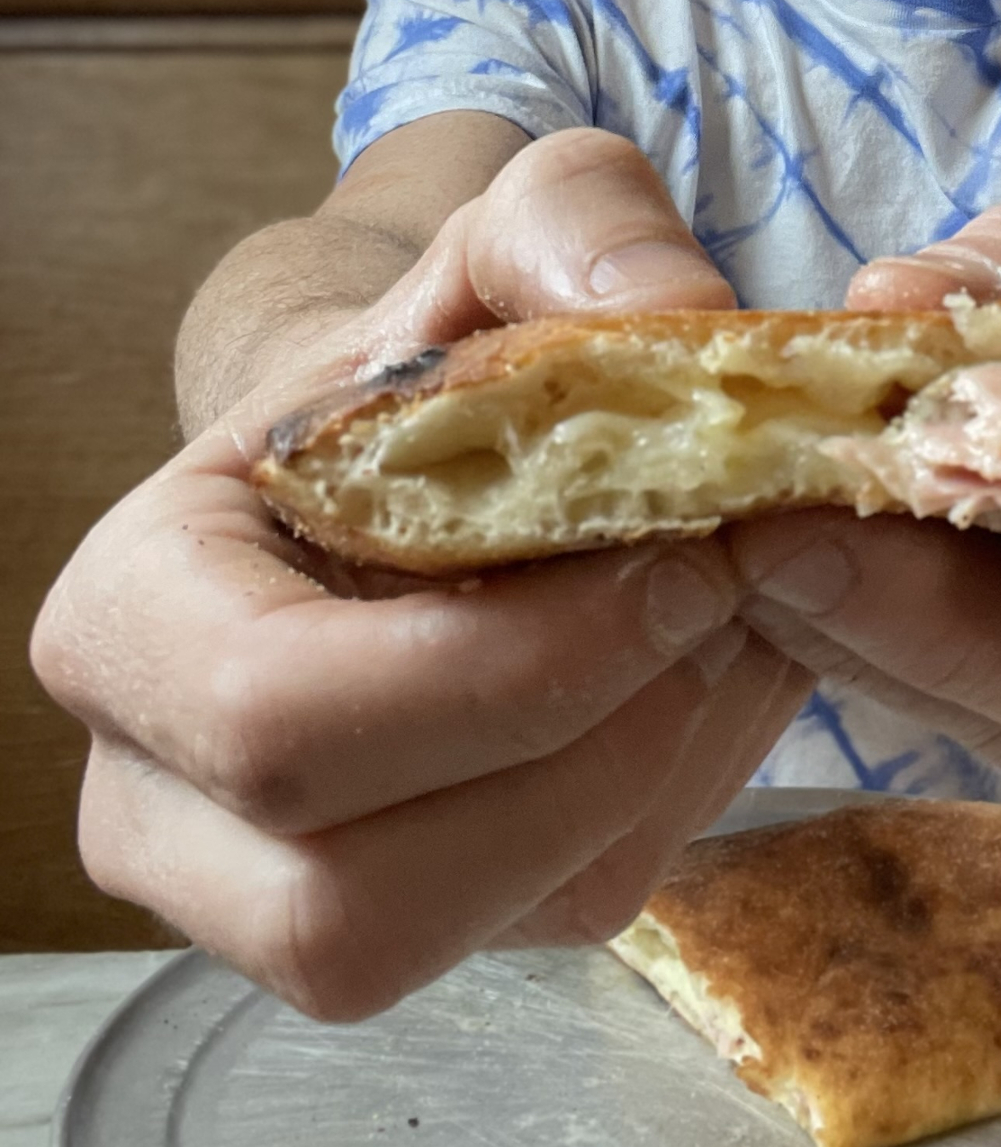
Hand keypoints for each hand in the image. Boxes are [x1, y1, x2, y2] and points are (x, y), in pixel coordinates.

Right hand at [31, 131, 810, 1018]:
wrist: (424, 460)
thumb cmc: (432, 361)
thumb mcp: (496, 242)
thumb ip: (578, 222)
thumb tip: (686, 317)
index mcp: (132, 623)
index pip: (277, 720)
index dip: (509, 665)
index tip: (675, 555)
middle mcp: (171, 800)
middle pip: (364, 898)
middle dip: (595, 747)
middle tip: (719, 597)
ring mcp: (288, 890)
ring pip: (501, 923)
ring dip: (659, 775)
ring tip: (723, 624)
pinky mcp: (433, 923)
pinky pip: (576, 908)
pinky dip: (683, 793)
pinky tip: (706, 672)